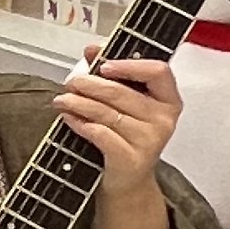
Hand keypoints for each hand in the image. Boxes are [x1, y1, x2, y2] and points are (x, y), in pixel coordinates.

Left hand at [54, 51, 179, 198]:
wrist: (127, 179)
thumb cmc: (126, 135)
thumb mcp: (125, 103)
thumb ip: (111, 72)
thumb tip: (92, 49)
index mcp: (168, 99)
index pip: (158, 71)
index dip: (129, 65)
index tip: (104, 65)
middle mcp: (164, 119)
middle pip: (122, 92)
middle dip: (89, 84)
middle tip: (70, 82)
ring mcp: (150, 140)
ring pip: (107, 112)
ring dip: (78, 103)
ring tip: (62, 100)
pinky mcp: (131, 158)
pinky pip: (100, 134)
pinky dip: (80, 123)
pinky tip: (69, 118)